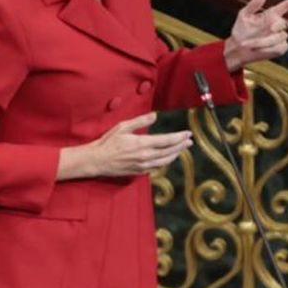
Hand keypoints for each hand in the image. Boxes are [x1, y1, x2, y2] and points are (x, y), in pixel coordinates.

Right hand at [58, 112, 190, 180]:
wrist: (97, 160)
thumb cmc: (108, 142)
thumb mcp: (123, 127)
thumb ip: (140, 121)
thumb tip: (155, 115)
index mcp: (142, 143)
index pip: (167, 140)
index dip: (179, 137)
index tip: (188, 134)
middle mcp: (145, 156)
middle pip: (169, 151)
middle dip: (181, 146)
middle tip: (190, 141)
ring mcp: (143, 165)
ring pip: (165, 161)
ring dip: (175, 154)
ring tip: (181, 149)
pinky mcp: (139, 172)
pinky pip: (156, 167)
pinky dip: (165, 162)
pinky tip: (167, 157)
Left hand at [223, 0, 287, 71]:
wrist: (238, 48)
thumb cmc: (240, 30)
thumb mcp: (244, 15)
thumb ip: (254, 4)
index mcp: (271, 14)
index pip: (285, 6)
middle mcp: (277, 25)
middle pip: (283, 23)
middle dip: (276, 26)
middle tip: (268, 29)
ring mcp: (280, 37)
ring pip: (280, 37)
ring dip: (264, 41)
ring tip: (250, 44)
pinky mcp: (281, 48)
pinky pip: (279, 47)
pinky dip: (268, 49)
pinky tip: (257, 49)